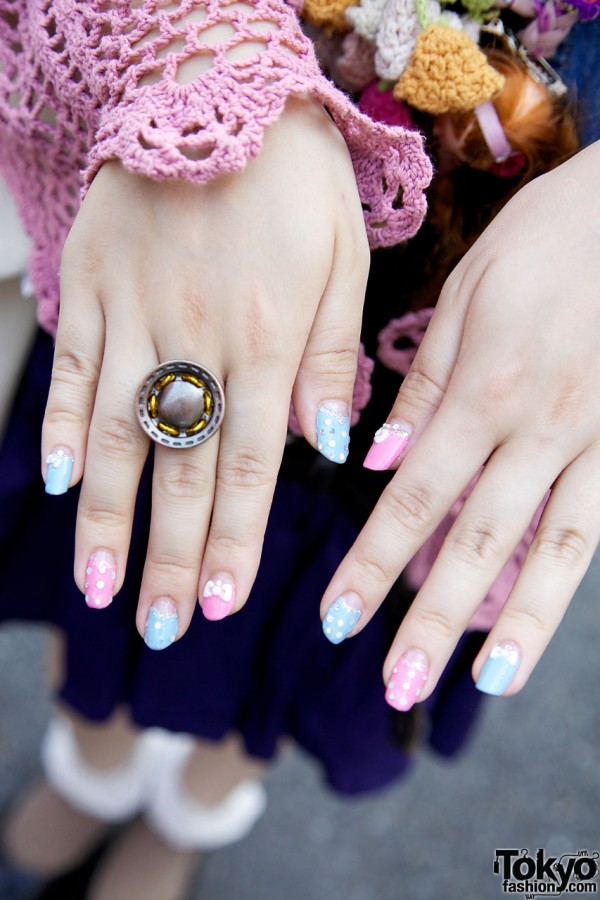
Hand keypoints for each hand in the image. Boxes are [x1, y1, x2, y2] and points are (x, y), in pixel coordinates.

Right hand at [42, 98, 369, 642]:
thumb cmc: (295, 179)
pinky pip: (76, 366)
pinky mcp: (93, 287)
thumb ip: (333, 355)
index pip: (254, 465)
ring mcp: (138, 315)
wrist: (219, 86)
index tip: (218, 602)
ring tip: (103, 588)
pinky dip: (66, 425)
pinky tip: (61, 482)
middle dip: (173, 555)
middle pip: (186, 469)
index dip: (236, 538)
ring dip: (111, 517)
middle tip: (161, 628)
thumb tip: (331, 445)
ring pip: (123, 434)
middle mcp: (201, 341)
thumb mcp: (344, 259)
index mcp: (272, 341)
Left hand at [321, 141, 599, 701]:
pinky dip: (570, 575)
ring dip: (517, 620)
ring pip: (554, 548)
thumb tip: (379, 458)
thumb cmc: (552, 235)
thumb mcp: (470, 290)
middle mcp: (541, 427)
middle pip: (476, 540)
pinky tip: (543, 617)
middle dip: (432, 617)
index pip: (414, 499)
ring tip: (482, 681)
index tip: (339, 619)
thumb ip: (425, 382)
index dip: (373, 564)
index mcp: (486, 388)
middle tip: (396, 683)